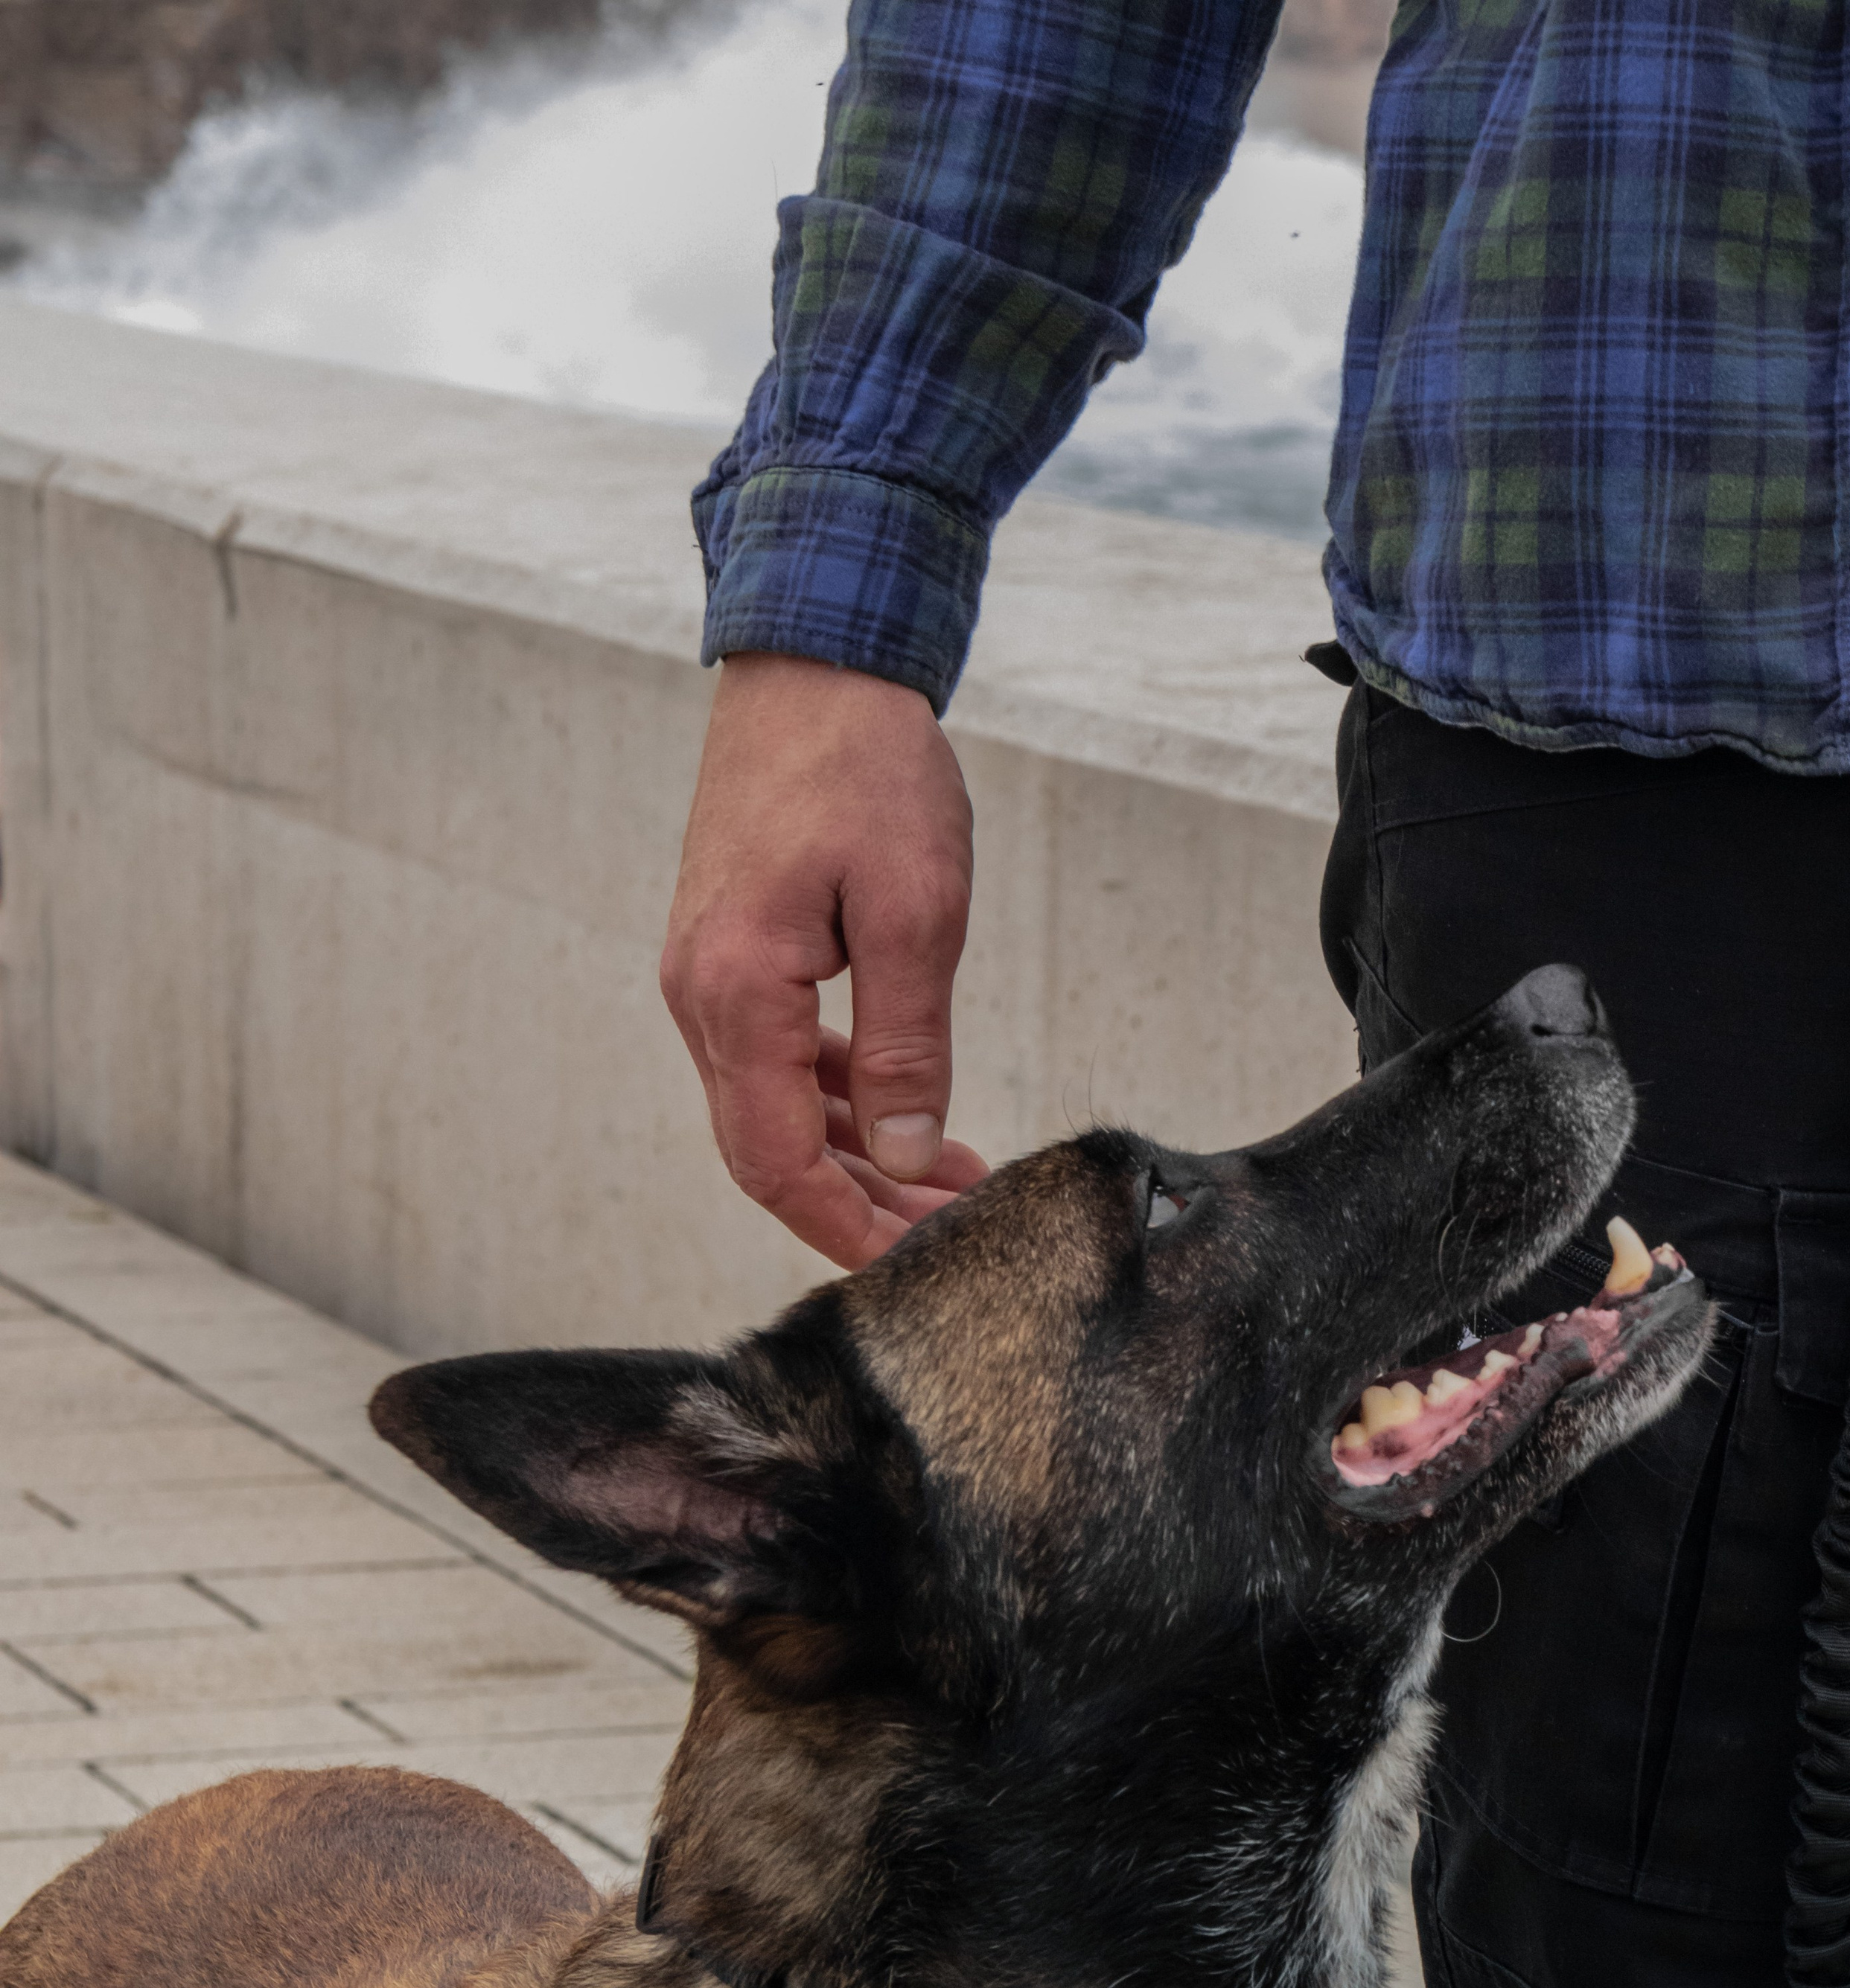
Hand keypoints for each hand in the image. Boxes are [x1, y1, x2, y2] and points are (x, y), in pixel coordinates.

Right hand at [662, 653, 988, 1268]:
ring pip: (773, 1108)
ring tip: (951, 1185)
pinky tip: (904, 1115)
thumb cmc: (866, 767)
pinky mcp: (730, 952)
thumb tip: (910, 1157)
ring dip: (857, 1156)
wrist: (812, 662)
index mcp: (736, 993)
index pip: (775, 1161)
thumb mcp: (916, 910)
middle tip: (952, 1236)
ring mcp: (707, 975)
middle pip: (767, 1149)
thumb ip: (909, 1044)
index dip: (843, 1228)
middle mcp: (700, 996)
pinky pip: (775, 1056)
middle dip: (859, 1206)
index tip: (913, 1268)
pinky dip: (838, 1098)